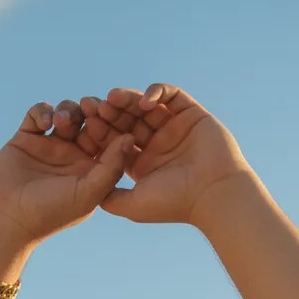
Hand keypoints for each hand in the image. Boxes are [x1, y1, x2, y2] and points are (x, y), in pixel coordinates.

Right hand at [0, 98, 135, 246]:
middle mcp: (73, 156)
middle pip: (89, 121)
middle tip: (90, 108)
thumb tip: (130, 139)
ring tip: (61, 122)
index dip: (112, 125)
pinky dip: (43, 111)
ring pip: (66, 113)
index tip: (111, 117)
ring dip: (68, 110)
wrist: (6, 218)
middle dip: (91, 111)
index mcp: (91, 170)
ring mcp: (50, 146)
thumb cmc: (50, 212)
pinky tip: (44, 124)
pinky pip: (38, 114)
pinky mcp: (26, 139)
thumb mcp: (88, 194)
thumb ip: (111, 168)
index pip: (109, 139)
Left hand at [79, 83, 250, 227]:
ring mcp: (173, 127)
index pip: (115, 140)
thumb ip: (109, 196)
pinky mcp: (191, 113)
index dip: (100, 132)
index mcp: (142, 162)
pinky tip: (145, 101)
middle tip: (93, 106)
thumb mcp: (132, 205)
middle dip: (110, 113)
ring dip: (128, 99)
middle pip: (127, 120)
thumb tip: (87, 191)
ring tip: (112, 97)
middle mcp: (156, 143)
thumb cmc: (174, 203)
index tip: (85, 125)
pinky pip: (171, 94)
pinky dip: (157, 92)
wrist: (213, 195)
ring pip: (145, 105)